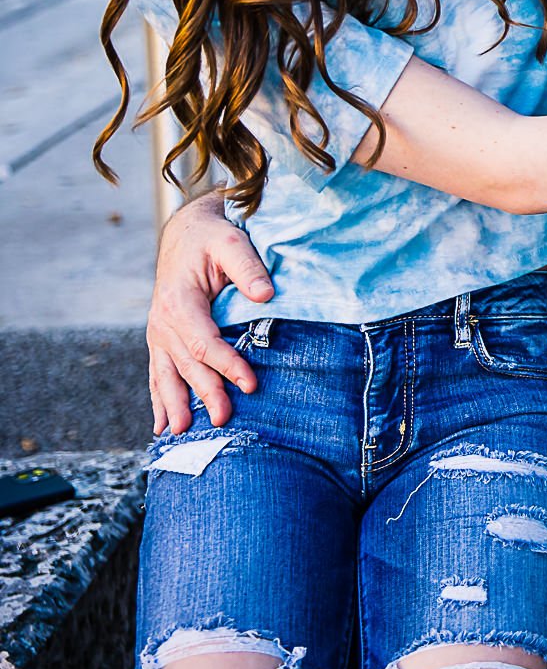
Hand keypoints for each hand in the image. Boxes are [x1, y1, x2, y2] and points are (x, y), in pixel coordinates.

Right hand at [147, 189, 274, 435]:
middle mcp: (163, 322)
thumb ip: (247, 266)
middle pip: (186, 365)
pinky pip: (157, 374)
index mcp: (179, 301)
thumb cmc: (210, 237)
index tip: (250, 383)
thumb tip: (265, 295)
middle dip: (205, 394)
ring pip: (166, 375)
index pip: (204, 341)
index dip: (227, 364)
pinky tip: (162, 426)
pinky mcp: (162, 340)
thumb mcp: (231, 241)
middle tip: (224, 420)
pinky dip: (159, 400)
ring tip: (180, 434)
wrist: (184, 234)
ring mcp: (159, 334)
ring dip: (174, 405)